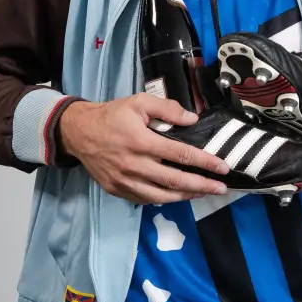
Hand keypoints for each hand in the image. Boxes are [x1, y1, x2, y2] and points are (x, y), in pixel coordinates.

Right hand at [59, 94, 231, 204]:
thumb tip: (193, 119)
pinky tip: (178, 195)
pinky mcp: (117, 190)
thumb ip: (167, 108)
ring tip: (204, 192)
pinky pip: (145, 200)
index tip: (222, 167)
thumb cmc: (113, 115)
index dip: (205, 162)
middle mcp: (134, 165)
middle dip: (202, 185)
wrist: (79, 132)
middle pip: (175, 180)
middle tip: (221, 187)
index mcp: (142, 141)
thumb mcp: (139, 102)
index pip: (181, 154)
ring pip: (161, 196)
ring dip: (186, 196)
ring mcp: (125, 181)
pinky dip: (164, 200)